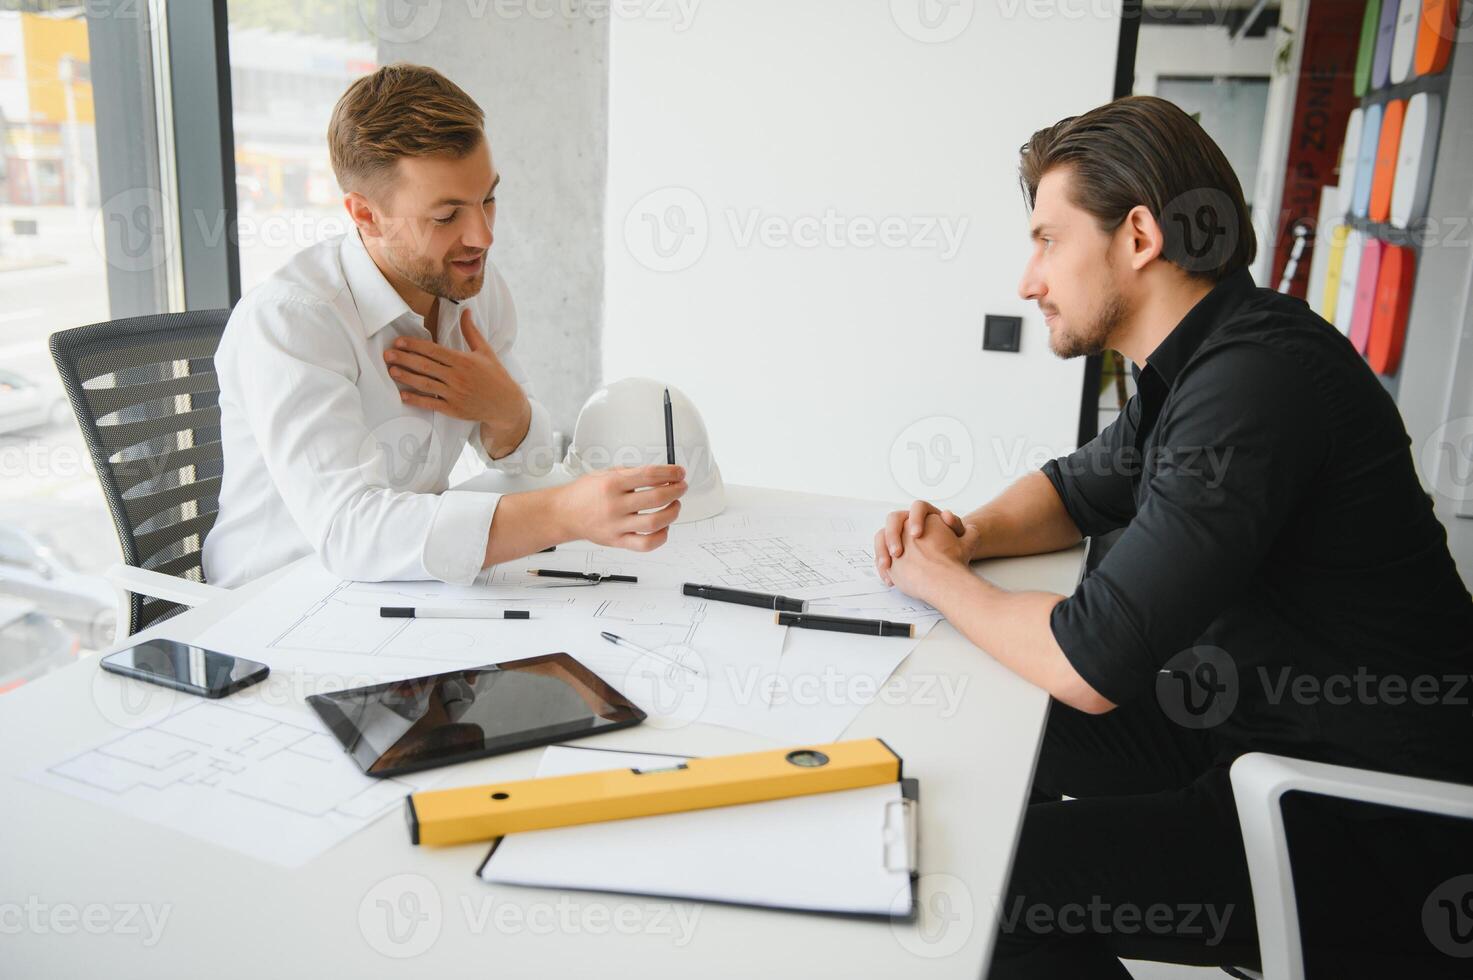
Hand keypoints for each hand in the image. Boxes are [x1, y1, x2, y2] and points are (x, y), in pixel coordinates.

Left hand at [385, 308, 530, 451]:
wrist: (506, 405)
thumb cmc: (496, 376)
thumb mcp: (486, 351)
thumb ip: (471, 332)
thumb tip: (466, 311)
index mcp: (464, 360)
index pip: (434, 350)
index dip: (415, 345)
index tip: (399, 341)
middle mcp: (458, 377)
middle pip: (426, 366)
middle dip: (405, 359)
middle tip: (388, 354)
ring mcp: (455, 394)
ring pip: (425, 384)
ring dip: (406, 377)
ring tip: (391, 371)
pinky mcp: (454, 409)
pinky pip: (431, 404)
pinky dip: (416, 400)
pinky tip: (403, 396)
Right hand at [555, 465, 686, 551]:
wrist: (564, 513)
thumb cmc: (584, 493)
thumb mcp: (606, 473)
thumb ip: (632, 474)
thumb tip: (662, 474)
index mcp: (612, 484)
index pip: (649, 475)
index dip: (670, 472)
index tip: (679, 472)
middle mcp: (614, 505)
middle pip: (656, 498)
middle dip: (676, 490)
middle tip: (681, 487)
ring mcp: (616, 526)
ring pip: (654, 523)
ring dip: (672, 512)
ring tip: (675, 505)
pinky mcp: (617, 541)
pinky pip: (645, 544)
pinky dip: (661, 536)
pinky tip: (664, 527)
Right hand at [874, 500, 973, 585]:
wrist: (947, 569)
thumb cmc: (954, 552)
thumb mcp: (964, 540)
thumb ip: (958, 526)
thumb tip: (947, 515)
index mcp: (927, 515)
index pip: (918, 508)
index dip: (915, 518)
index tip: (916, 534)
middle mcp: (909, 521)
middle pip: (894, 519)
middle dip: (893, 535)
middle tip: (898, 553)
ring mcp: (898, 536)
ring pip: (882, 536)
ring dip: (882, 550)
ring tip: (887, 566)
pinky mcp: (890, 552)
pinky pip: (881, 555)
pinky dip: (882, 566)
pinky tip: (889, 579)